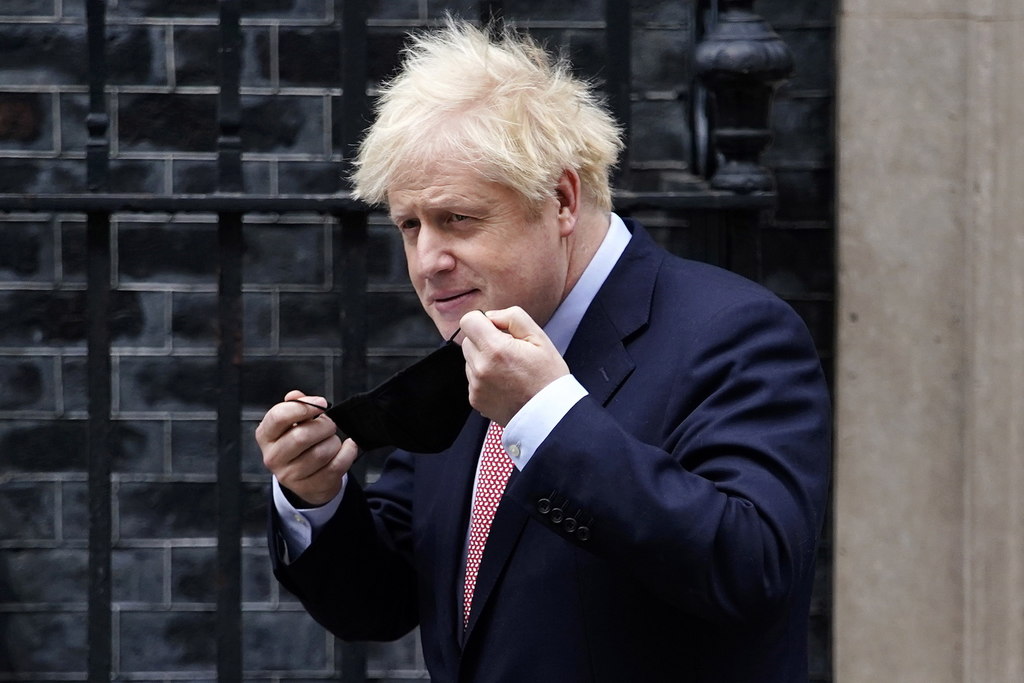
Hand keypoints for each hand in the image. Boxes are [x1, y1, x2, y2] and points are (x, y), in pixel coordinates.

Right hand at [255, 389, 359, 506]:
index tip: (320, 404)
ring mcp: (290, 476)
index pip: (278, 417)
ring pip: (321, 453)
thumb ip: (295, 406)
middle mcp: (273, 457)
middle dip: (323, 426)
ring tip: (331, 440)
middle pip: (302, 436)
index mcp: (266, 436)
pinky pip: (335, 466)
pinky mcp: (310, 487)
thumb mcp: (292, 424)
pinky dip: (347, 453)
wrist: (307, 479)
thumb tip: (296, 396)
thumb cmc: (300, 445)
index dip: (303, 406)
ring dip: (334, 442)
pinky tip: (347, 448)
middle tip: (328, 425)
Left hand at [459, 307, 569, 425]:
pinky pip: (472, 378)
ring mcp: (476, 386)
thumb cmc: (548, 377)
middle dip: (484, 340)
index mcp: (496, 350)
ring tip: (508, 369)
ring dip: (483, 359)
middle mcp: (480, 369)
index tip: (496, 329)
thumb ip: (513, 317)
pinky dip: (484, 377)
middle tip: (508, 351)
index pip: (468, 321)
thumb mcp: (539, 338)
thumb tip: (490, 316)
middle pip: (468, 340)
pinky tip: (504, 382)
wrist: (550, 414)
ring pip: (469, 360)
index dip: (482, 321)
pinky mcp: (475, 399)